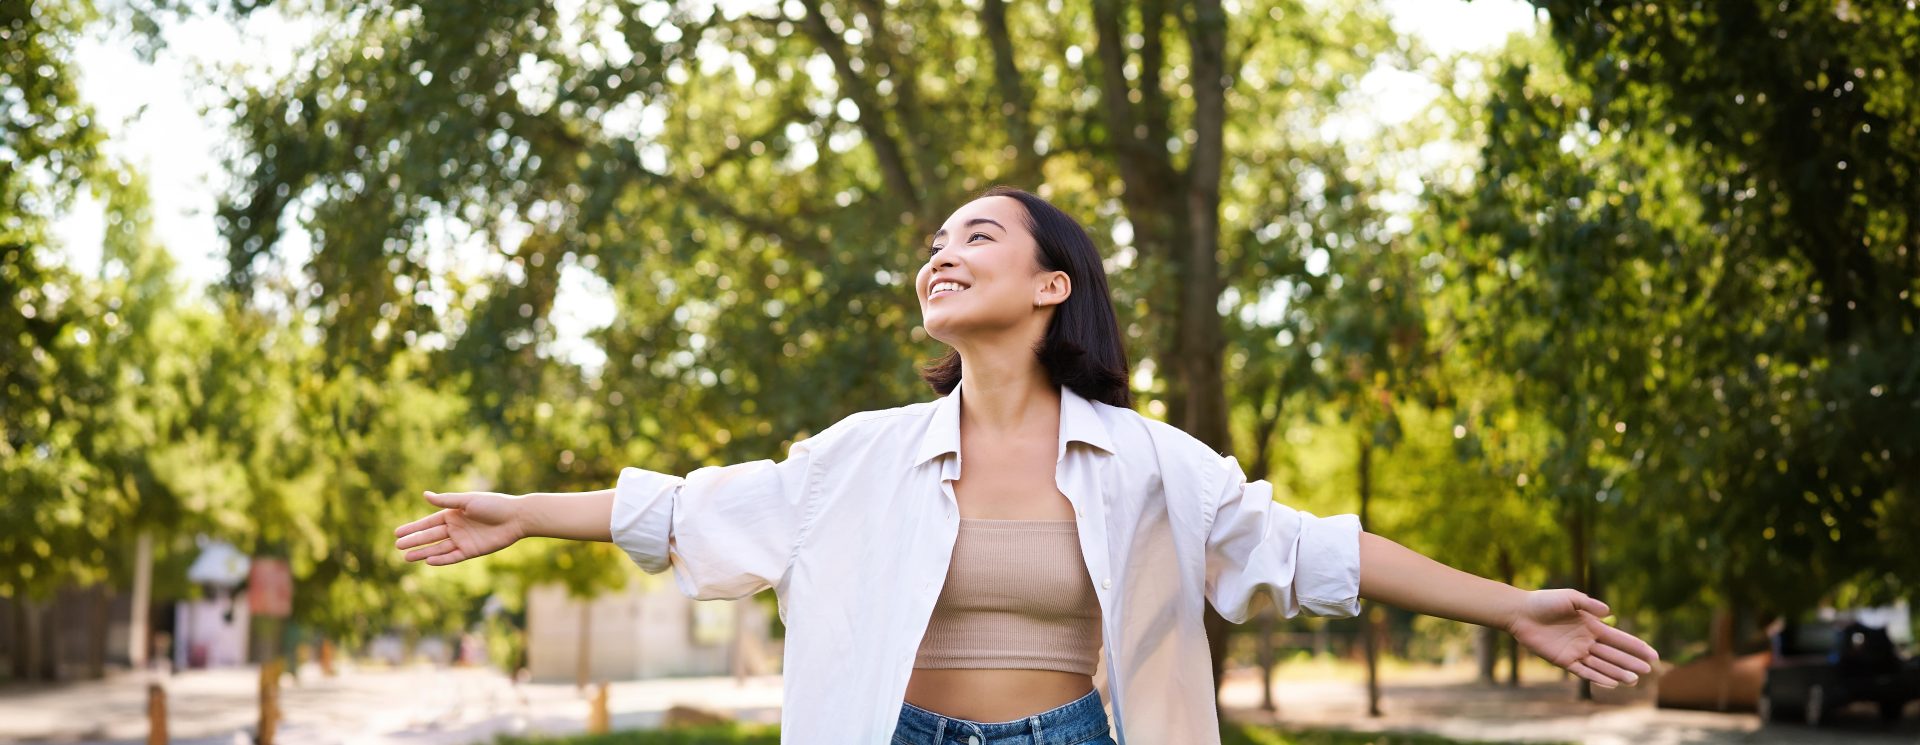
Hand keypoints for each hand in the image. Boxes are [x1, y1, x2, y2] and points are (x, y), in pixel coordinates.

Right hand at [393, 491, 525, 565]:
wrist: (516, 517)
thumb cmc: (493, 505)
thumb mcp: (468, 501)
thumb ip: (446, 501)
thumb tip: (424, 495)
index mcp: (453, 514)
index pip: (428, 523)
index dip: (413, 528)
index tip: (396, 533)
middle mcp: (455, 528)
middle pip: (430, 536)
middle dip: (414, 541)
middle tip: (397, 546)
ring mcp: (463, 540)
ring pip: (438, 548)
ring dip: (423, 552)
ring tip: (406, 557)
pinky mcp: (471, 551)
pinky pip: (453, 557)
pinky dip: (441, 559)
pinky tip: (428, 561)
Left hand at [1506, 588, 1659, 687]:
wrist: (1520, 612)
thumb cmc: (1544, 601)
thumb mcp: (1569, 597)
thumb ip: (1588, 604)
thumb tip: (1608, 612)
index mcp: (1591, 625)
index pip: (1618, 638)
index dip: (1635, 646)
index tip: (1652, 654)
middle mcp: (1586, 640)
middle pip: (1613, 654)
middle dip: (1630, 662)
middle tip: (1647, 670)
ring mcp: (1575, 651)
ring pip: (1601, 665)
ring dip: (1617, 672)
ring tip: (1634, 680)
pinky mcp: (1563, 660)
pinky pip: (1583, 671)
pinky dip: (1597, 677)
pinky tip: (1611, 683)